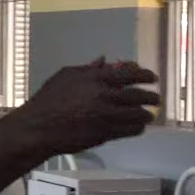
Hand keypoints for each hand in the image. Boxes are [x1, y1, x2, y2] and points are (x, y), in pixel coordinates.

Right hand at [11, 58, 160, 154]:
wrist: (38, 127)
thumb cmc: (49, 99)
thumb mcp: (66, 76)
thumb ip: (88, 68)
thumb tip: (105, 60)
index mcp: (95, 78)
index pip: (129, 74)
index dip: (145, 75)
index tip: (152, 77)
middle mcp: (104, 95)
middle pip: (137, 95)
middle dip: (151, 97)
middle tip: (156, 98)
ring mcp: (105, 116)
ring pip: (137, 114)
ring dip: (146, 114)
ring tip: (149, 114)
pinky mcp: (104, 133)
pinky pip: (129, 131)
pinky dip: (137, 128)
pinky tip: (138, 127)